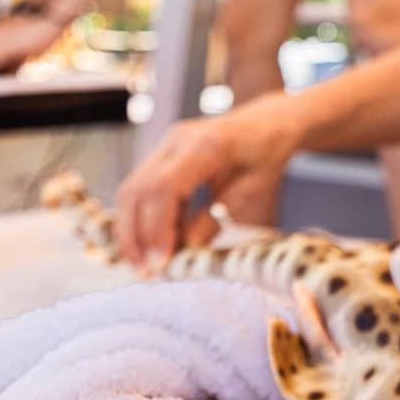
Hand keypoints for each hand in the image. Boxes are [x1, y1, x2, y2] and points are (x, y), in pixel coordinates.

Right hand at [113, 97, 304, 268]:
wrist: (269, 126)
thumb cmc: (265, 162)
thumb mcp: (249, 198)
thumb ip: (213, 222)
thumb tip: (180, 253)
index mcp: (205, 146)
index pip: (164, 188)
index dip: (157, 229)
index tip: (162, 264)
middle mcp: (177, 141)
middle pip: (137, 190)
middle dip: (136, 236)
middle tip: (146, 273)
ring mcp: (165, 146)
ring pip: (130, 190)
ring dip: (132, 231)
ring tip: (144, 266)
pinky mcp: (161, 155)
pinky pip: (139, 189)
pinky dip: (140, 219)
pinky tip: (150, 245)